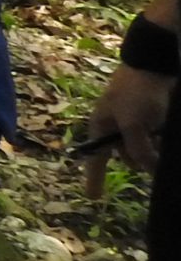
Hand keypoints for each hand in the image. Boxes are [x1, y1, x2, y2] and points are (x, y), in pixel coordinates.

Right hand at [85, 65, 171, 196]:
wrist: (155, 63)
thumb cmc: (137, 93)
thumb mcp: (134, 125)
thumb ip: (140, 151)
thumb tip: (150, 170)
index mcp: (101, 126)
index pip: (96, 159)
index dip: (95, 179)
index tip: (94, 198)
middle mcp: (115, 126)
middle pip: (126, 156)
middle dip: (140, 160)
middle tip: (154, 153)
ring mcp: (133, 121)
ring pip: (144, 147)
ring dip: (154, 148)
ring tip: (162, 133)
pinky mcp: (150, 116)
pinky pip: (154, 137)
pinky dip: (160, 139)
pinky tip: (166, 132)